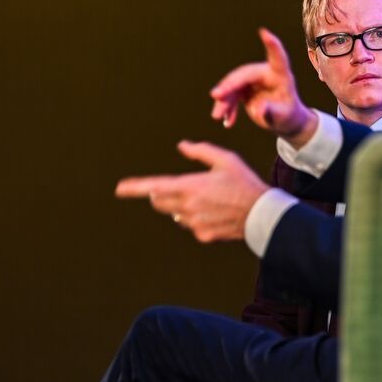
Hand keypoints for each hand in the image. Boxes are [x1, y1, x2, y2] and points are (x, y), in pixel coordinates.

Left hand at [115, 141, 268, 242]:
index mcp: (189, 186)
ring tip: (209, 200)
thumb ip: (200, 151)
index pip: (153, 187)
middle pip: (160, 202)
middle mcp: (187, 207)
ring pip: (175, 215)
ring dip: (182, 207)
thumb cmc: (244, 182)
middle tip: (182, 188)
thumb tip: (182, 146)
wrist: (261, 214)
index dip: (134, 188)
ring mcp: (193, 223)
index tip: (119, 189)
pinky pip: (190, 226)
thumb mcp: (226, 159)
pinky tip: (216, 213)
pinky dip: (196, 219)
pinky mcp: (202, 235)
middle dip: (162, 194)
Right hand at [210, 28, 316, 144]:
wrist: (284, 121)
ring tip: (217, 116)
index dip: (272, 45)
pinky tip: (227, 122)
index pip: (278, 58)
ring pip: (233, 85)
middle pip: (245, 75)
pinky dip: (227, 107)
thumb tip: (258, 109)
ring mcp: (254, 80)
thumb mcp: (283, 117)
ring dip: (224, 100)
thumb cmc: (288, 116)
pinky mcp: (244, 87)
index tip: (265, 33)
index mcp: (281, 75)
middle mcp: (266, 73)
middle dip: (229, 85)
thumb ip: (271, 111)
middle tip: (216, 96)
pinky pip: (231, 94)